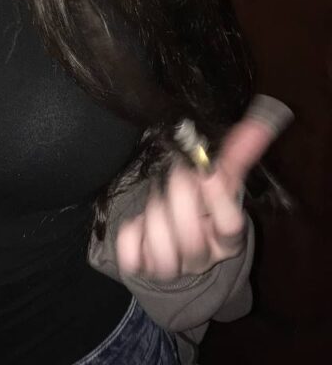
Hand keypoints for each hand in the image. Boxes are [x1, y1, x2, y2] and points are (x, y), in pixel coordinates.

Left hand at [114, 108, 285, 282]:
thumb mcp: (221, 185)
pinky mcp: (146, 267)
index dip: (217, 198)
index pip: (230, 225)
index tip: (207, 172)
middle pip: (191, 237)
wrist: (182, 247)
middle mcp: (204, 257)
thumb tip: (259, 122)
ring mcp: (175, 267)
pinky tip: (137, 226)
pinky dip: (130, 238)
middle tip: (176, 178)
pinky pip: (132, 258)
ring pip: (163, 252)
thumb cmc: (205, 207)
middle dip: (178, 199)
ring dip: (153, 219)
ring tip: (157, 205)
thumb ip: (237, 156)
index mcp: (227, 238)